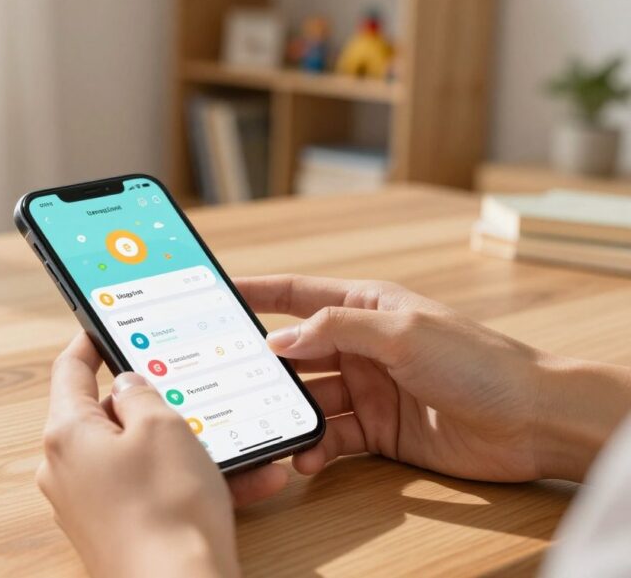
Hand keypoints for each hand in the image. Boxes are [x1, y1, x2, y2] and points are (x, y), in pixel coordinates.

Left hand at [36, 334, 288, 577]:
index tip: (101, 324)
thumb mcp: (162, 427)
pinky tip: (250, 481)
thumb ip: (141, 391)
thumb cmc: (166, 510)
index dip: (89, 341)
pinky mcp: (117, 530)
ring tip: (243, 446)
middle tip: (191, 391)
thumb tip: (126, 384)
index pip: (69, 370)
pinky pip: (156, 491)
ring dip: (192, 448)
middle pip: (110, 416)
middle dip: (159, 405)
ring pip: (143, 457)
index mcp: (67, 433)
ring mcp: (90, 504)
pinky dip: (194, 483)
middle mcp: (68, 469)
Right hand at [236, 275, 630, 482]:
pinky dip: (315, 447)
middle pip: (296, 353)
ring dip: (287, 413)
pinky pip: (332, 437)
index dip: (257, 292)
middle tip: (228, 380)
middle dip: (264, 367)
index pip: (298, 295)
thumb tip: (278, 340)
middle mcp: (362, 346)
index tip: (217, 293)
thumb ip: (336, 330)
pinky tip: (307, 456)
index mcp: (366, 307)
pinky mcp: (379, 431)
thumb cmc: (477, 362)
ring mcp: (369, 390)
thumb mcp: (401, 332)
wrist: (532, 421)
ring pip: (309, 399)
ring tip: (267, 426)